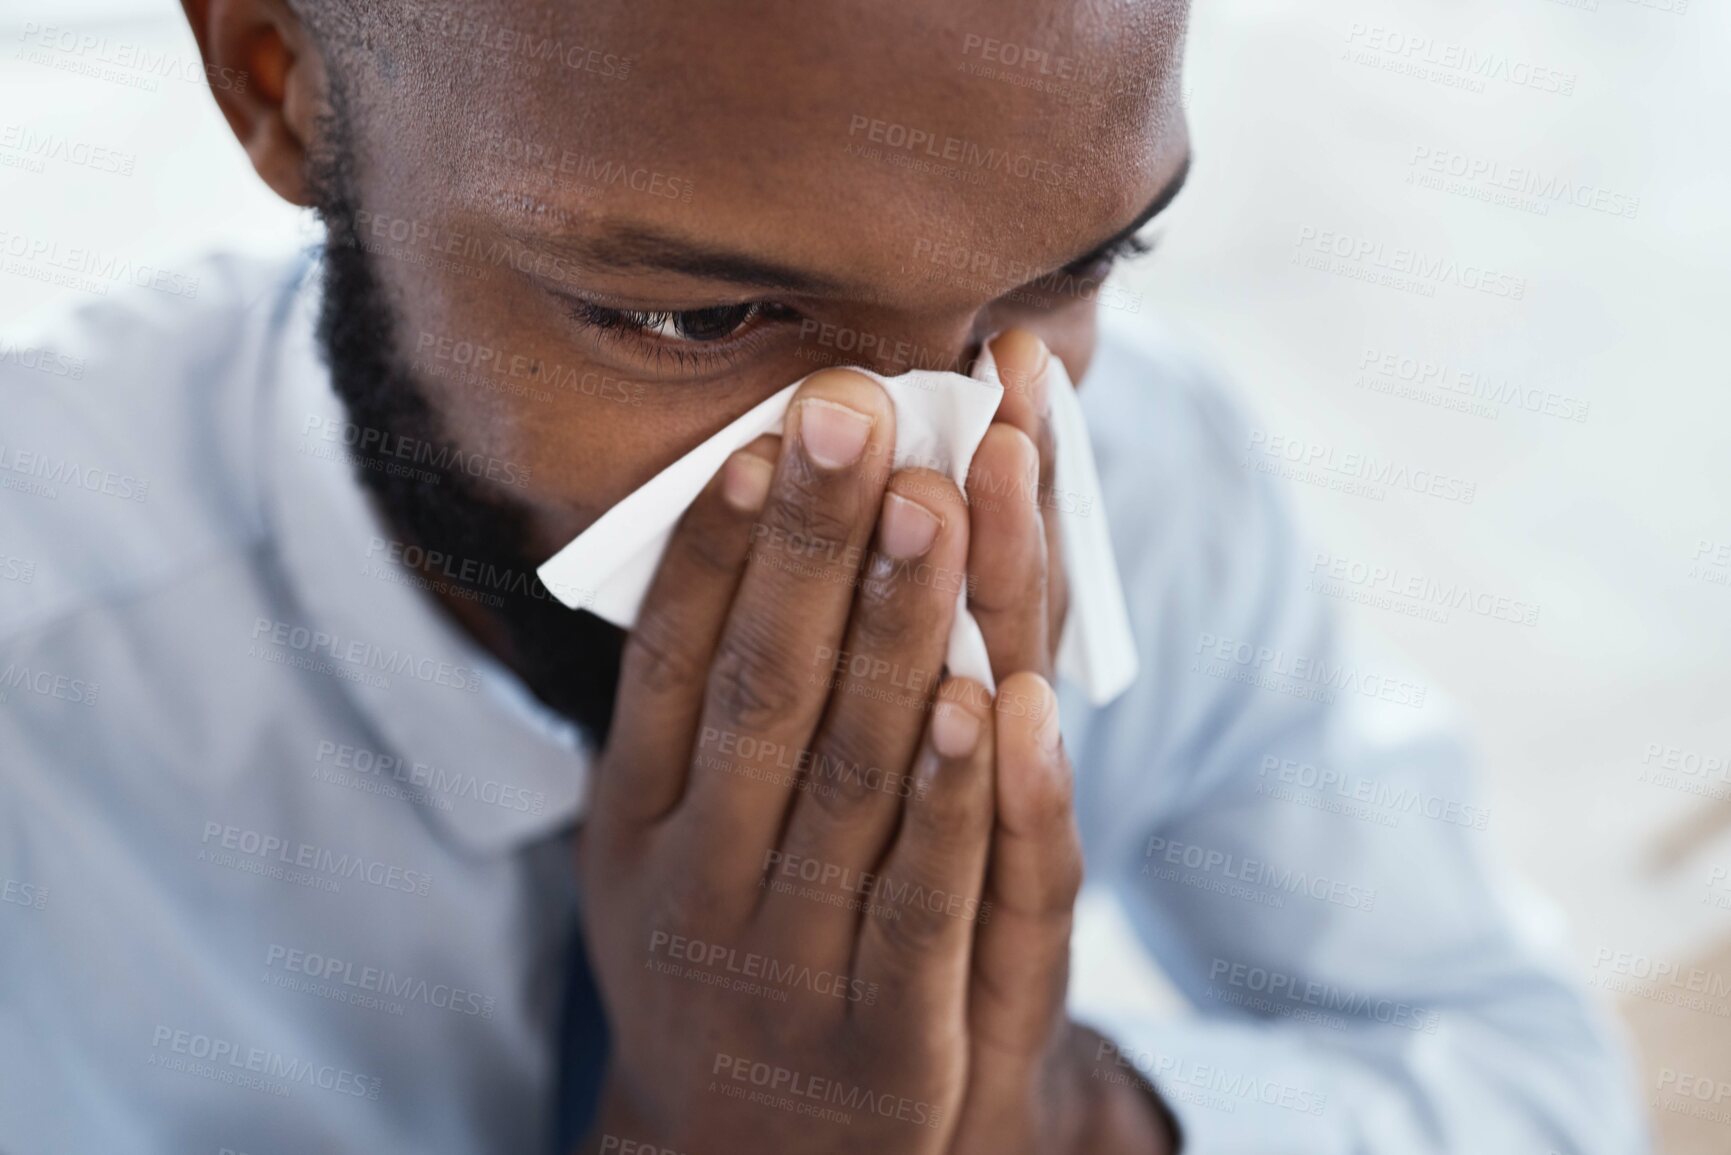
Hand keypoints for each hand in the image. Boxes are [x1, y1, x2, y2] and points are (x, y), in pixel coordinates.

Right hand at [573, 332, 1172, 1153]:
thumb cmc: (714, 953)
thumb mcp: (657, 849)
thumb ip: (696, 719)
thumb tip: (747, 535)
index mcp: (634, 823)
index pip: (668, 665)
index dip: (715, 548)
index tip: (760, 435)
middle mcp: (698, 880)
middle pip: (761, 692)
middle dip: (810, 544)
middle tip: (854, 410)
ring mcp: (787, 956)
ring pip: (848, 777)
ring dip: (891, 634)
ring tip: (930, 504)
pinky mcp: (886, 1029)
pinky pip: (922, 898)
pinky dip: (951, 795)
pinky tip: (980, 693)